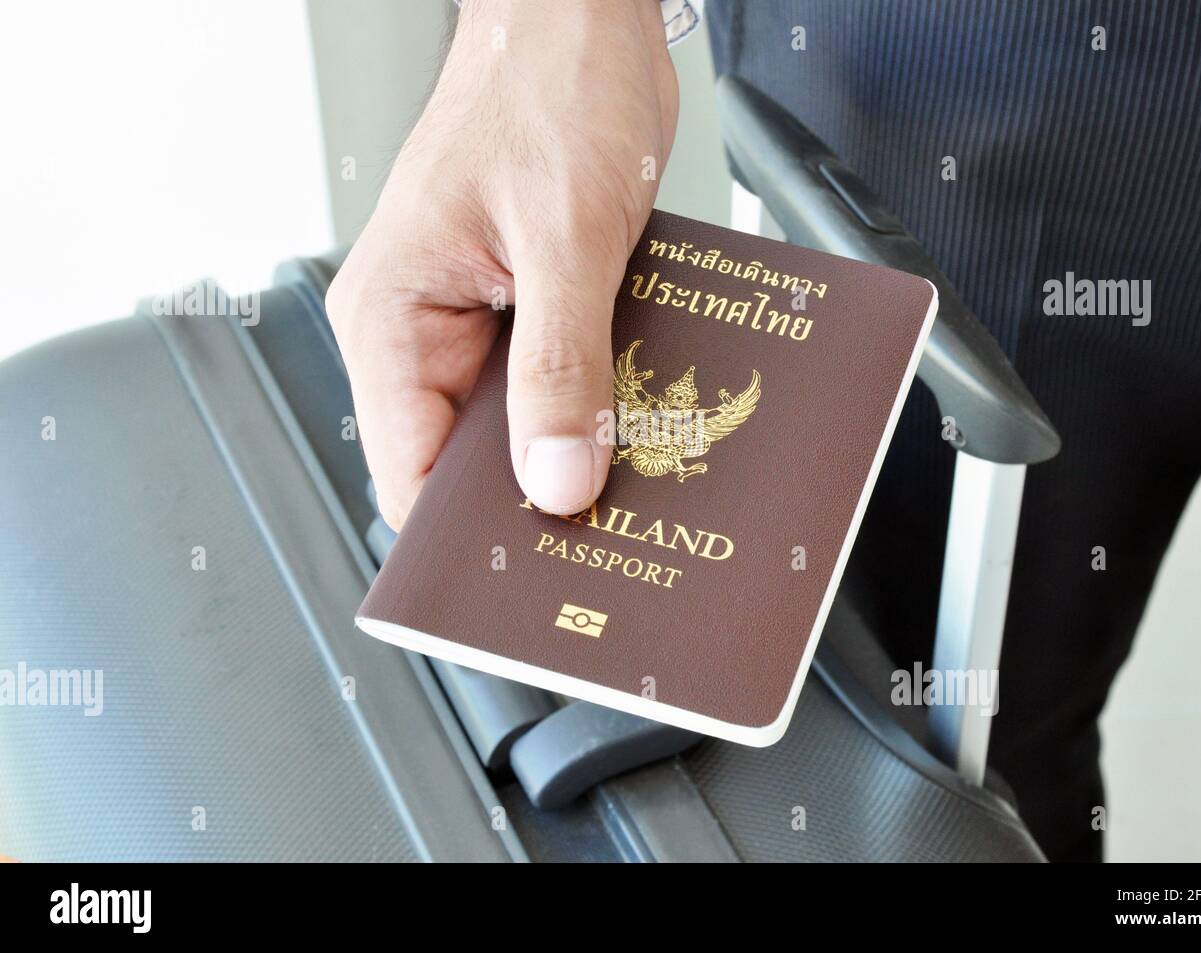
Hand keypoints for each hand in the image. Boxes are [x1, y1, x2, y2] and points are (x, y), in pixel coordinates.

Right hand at [326, 0, 677, 528]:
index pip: (409, 473)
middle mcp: (420, 328)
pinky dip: (594, 403)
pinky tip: (640, 420)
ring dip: (573, 449)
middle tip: (609, 532)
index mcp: (391, 316)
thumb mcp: (564, 238)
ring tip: (636, 476)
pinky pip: (553, 381)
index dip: (466, 537)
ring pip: (516, 427)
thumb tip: (556, 480)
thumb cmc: (550, 88)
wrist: (584, 19)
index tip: (533, 577)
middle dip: (534, 497)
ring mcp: (474, 321)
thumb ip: (559, 367)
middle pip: (465, 462)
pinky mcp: (524, 307)